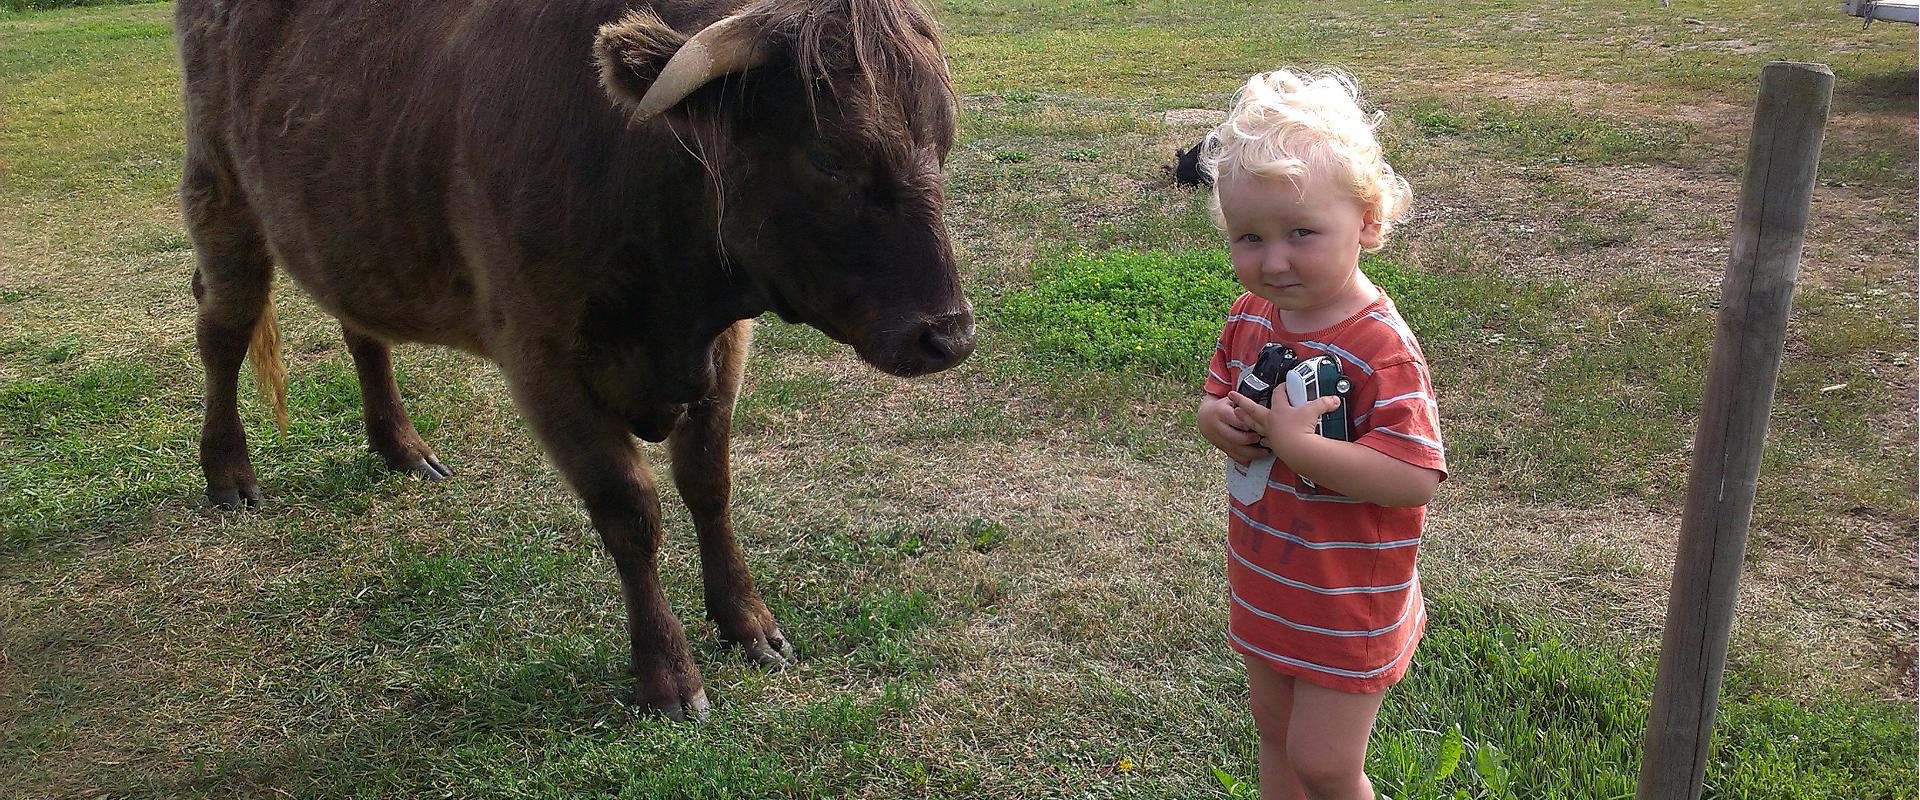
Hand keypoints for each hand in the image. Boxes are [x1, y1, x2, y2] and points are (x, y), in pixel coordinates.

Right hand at [1197, 395, 1266, 464]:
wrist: (1205, 417)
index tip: (1259, 423)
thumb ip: (1244, 403)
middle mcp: (1218, 427)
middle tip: (1261, 437)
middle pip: (1233, 436)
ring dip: (1251, 452)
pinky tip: (1257, 456)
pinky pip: (1234, 455)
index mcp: (1221, 412)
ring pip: (1234, 448)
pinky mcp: (1222, 448)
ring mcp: (1219, 439)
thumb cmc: (1224, 407)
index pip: (1233, 418)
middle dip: (1248, 438)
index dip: (1246, 422)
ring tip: (1265, 451)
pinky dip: (1246, 458)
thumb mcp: (1230, 400)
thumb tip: (1264, 402)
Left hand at [1227, 391, 1341, 456]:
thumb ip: (1324, 404)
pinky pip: (1264, 440)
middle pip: (1253, 408)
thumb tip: (1335, 399)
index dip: (1282, 388)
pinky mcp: (1273, 444)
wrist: (1297, 450)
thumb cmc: (1301, 429)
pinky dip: (1261, 438)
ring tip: (1237, 415)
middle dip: (1243, 401)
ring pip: (1253, 424)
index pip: (1279, 394)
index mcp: (1279, 410)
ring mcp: (1270, 433)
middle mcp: (1271, 420)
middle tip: (1232, 397)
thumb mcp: (1313, 412)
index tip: (1283, 385)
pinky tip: (1259, 438)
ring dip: (1245, 419)